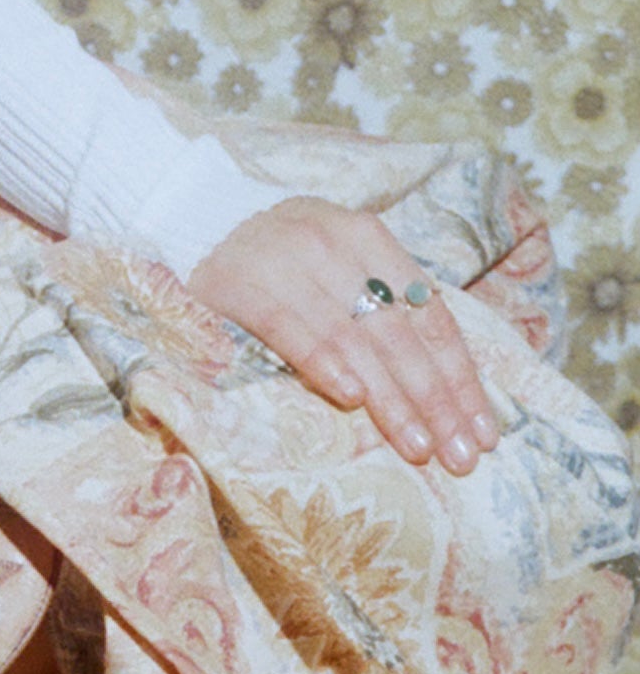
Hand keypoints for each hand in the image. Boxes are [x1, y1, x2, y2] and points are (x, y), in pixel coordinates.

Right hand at [183, 197, 501, 474]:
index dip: (460, 376)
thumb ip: (388, 313)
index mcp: (366, 235)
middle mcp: (329, 240)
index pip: (429, 313)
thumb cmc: (282, 263)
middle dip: (434, 399)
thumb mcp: (341, 269)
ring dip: (389, 397)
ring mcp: (280, 257)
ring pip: (350, 337)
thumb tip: (455, 396)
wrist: (191, 218)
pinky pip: (286, 327)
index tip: (483, 432)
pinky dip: (321, 361)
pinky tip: (349, 397)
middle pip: (396, 332)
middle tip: (458, 455)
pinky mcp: (234, 280)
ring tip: (416, 446)